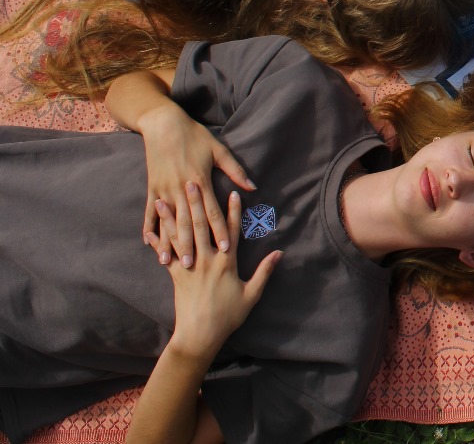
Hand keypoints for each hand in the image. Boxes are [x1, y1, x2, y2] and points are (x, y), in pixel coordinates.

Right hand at [137, 101, 254, 267]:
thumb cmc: (195, 135)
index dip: (219, 230)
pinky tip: (148, 243)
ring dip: (169, 242)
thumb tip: (252, 187)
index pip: (212, 211)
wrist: (163, 124)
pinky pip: (150, 212)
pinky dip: (149, 227)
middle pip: (188, 221)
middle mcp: (181, 188)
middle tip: (195, 266)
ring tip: (168, 262)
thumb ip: (235, 170)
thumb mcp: (218, 150)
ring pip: (168, 221)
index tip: (225, 248)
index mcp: (200, 180)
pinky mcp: (152, 188)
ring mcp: (164, 189)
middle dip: (192, 244)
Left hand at [159, 188, 280, 362]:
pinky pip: (164, 255)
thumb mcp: (251, 295)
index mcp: (226, 263)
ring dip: (171, 216)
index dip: (232, 211)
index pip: (231, 231)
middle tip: (192, 182)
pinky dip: (157, 242)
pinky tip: (149, 230)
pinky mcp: (175, 276)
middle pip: (201, 226)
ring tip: (163, 198)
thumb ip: (264, 272)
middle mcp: (206, 260)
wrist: (199, 336)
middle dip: (196, 202)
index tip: (233, 192)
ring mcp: (189, 267)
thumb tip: (279, 253)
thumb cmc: (228, 317)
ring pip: (179, 236)